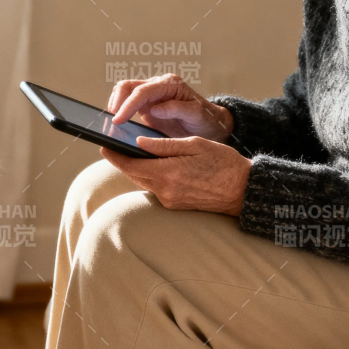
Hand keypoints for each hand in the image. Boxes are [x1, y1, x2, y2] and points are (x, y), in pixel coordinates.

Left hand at [101, 135, 249, 216]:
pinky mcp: (175, 205)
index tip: (104, 146)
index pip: (131, 165)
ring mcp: (170, 201)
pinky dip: (151, 176)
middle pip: (134, 175)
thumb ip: (164, 145)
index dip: (115, 155)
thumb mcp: (194, 145)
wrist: (243, 191)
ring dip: (137, 169)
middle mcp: (165, 190)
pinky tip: (153, 166)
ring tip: (132, 153)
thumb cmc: (223, 163)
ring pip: (144, 182)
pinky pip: (156, 189)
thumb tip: (138, 142)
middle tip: (114, 147)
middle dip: (123, 161)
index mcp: (168, 173)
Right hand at [108, 75, 233, 141]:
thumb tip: (155, 109)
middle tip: (113, 122)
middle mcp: (157, 86)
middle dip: (117, 102)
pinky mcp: (146, 106)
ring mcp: (150, 95)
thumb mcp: (196, 115)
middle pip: (128, 86)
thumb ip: (177, 108)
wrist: (209, 125)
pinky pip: (127, 103)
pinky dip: (119, 111)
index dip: (128, 105)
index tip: (118, 119)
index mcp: (169, 84)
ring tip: (112, 123)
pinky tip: (118, 124)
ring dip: (116, 105)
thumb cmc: (205, 119)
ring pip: (124, 92)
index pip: (142, 91)